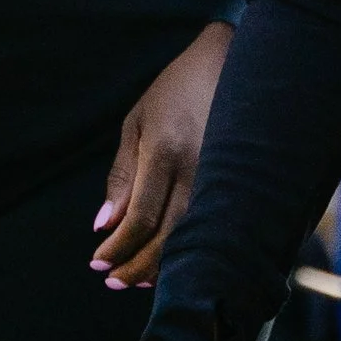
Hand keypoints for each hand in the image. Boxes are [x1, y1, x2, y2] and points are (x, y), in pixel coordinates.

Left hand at [92, 23, 234, 287]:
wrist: (235, 59)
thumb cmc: (177, 89)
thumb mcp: (138, 121)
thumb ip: (122, 175)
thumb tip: (103, 224)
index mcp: (164, 150)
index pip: (139, 217)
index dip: (118, 247)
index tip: (98, 264)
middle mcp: (197, 167)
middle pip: (167, 235)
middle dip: (137, 264)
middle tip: (114, 282)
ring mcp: (225, 174)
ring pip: (193, 236)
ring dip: (164, 263)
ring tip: (139, 280)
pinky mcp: (243, 179)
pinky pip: (214, 224)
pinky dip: (192, 246)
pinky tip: (177, 258)